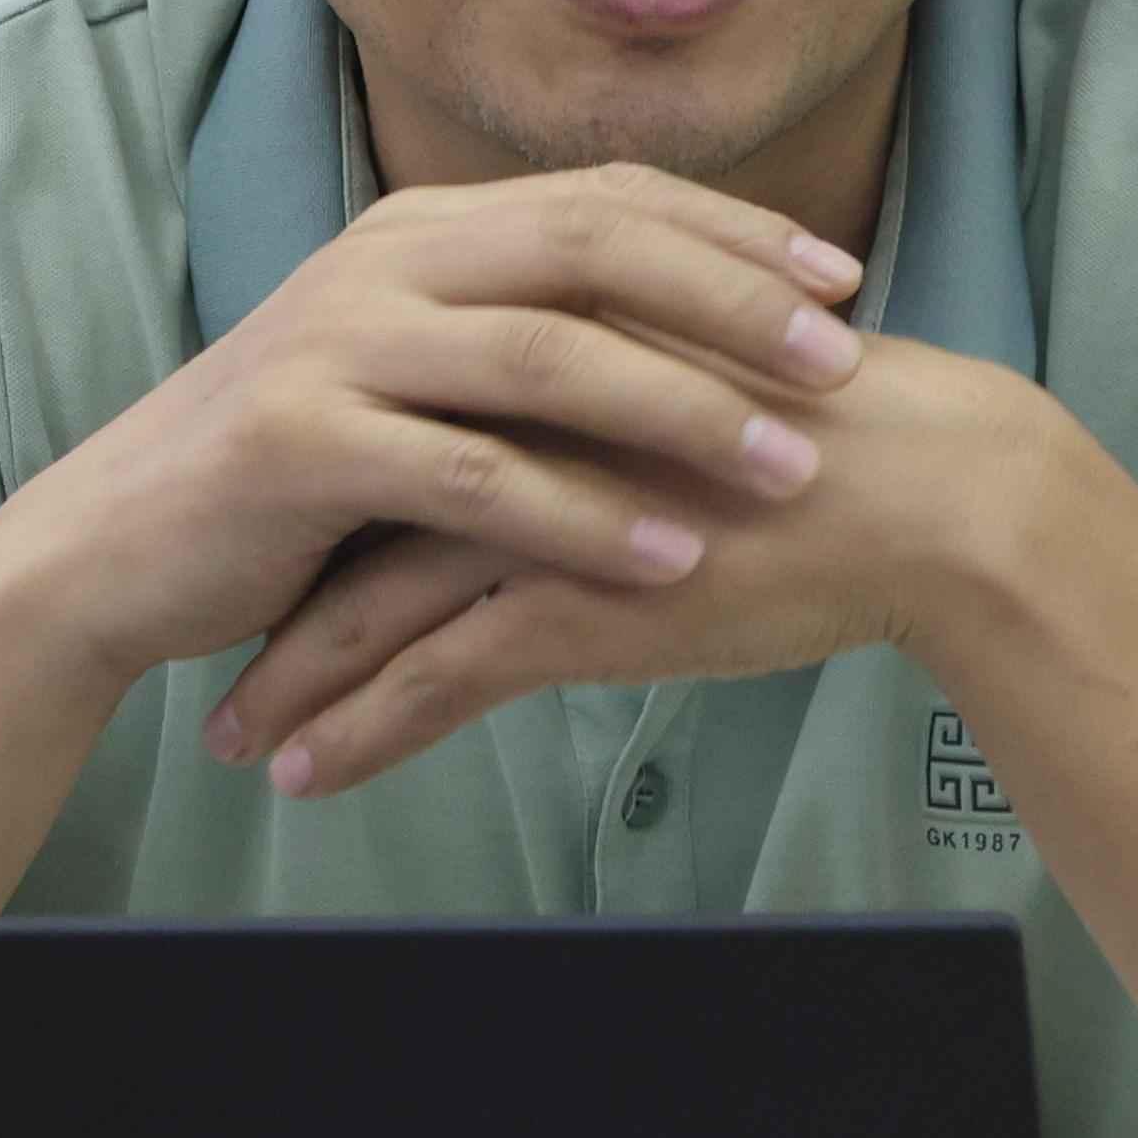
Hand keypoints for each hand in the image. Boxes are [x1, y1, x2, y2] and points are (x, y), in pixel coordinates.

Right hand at [0, 164, 872, 688]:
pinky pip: (473, 477)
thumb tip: (687, 342)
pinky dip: (583, 519)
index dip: (734, 233)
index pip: (608, 198)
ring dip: (684, 411)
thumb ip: (522, 341)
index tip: (845, 282)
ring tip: (792, 469)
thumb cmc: (296, 480)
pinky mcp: (302, 444)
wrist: (116, 547)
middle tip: (846, 364)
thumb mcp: (415, 378)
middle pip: (596, 249)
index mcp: (423, 230)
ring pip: (548, 357)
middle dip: (735, 303)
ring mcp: (338, 345)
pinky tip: (670, 561)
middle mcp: (385, 262)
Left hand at [199, 337, 1068, 795]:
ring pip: (370, 606)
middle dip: (274, 591)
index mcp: (547, 361)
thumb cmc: (843, 454)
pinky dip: (359, 729)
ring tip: (234, 739)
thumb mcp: (704, 406)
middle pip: (354, 512)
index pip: (400, 428)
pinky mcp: (576, 598)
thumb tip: (586, 453)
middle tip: (203, 641)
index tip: (269, 549)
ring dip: (294, 681)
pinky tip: (306, 776)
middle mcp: (521, 424)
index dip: (328, 495)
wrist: (934, 489)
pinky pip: (433, 678)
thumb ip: (625, 418)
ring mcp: (543, 512)